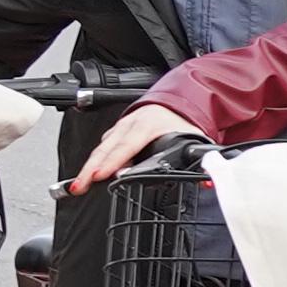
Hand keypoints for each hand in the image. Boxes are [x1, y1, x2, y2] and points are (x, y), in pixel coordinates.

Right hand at [66, 102, 203, 192]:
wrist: (177, 100)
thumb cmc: (183, 122)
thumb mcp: (195, 139)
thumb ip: (200, 161)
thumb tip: (207, 182)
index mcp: (148, 125)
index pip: (126, 146)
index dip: (112, 161)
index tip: (99, 175)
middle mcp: (130, 124)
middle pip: (106, 148)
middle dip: (91, 168)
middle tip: (80, 186)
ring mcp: (121, 127)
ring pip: (101, 147)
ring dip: (89, 166)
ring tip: (79, 185)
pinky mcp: (117, 131)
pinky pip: (104, 146)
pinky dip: (95, 160)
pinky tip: (90, 173)